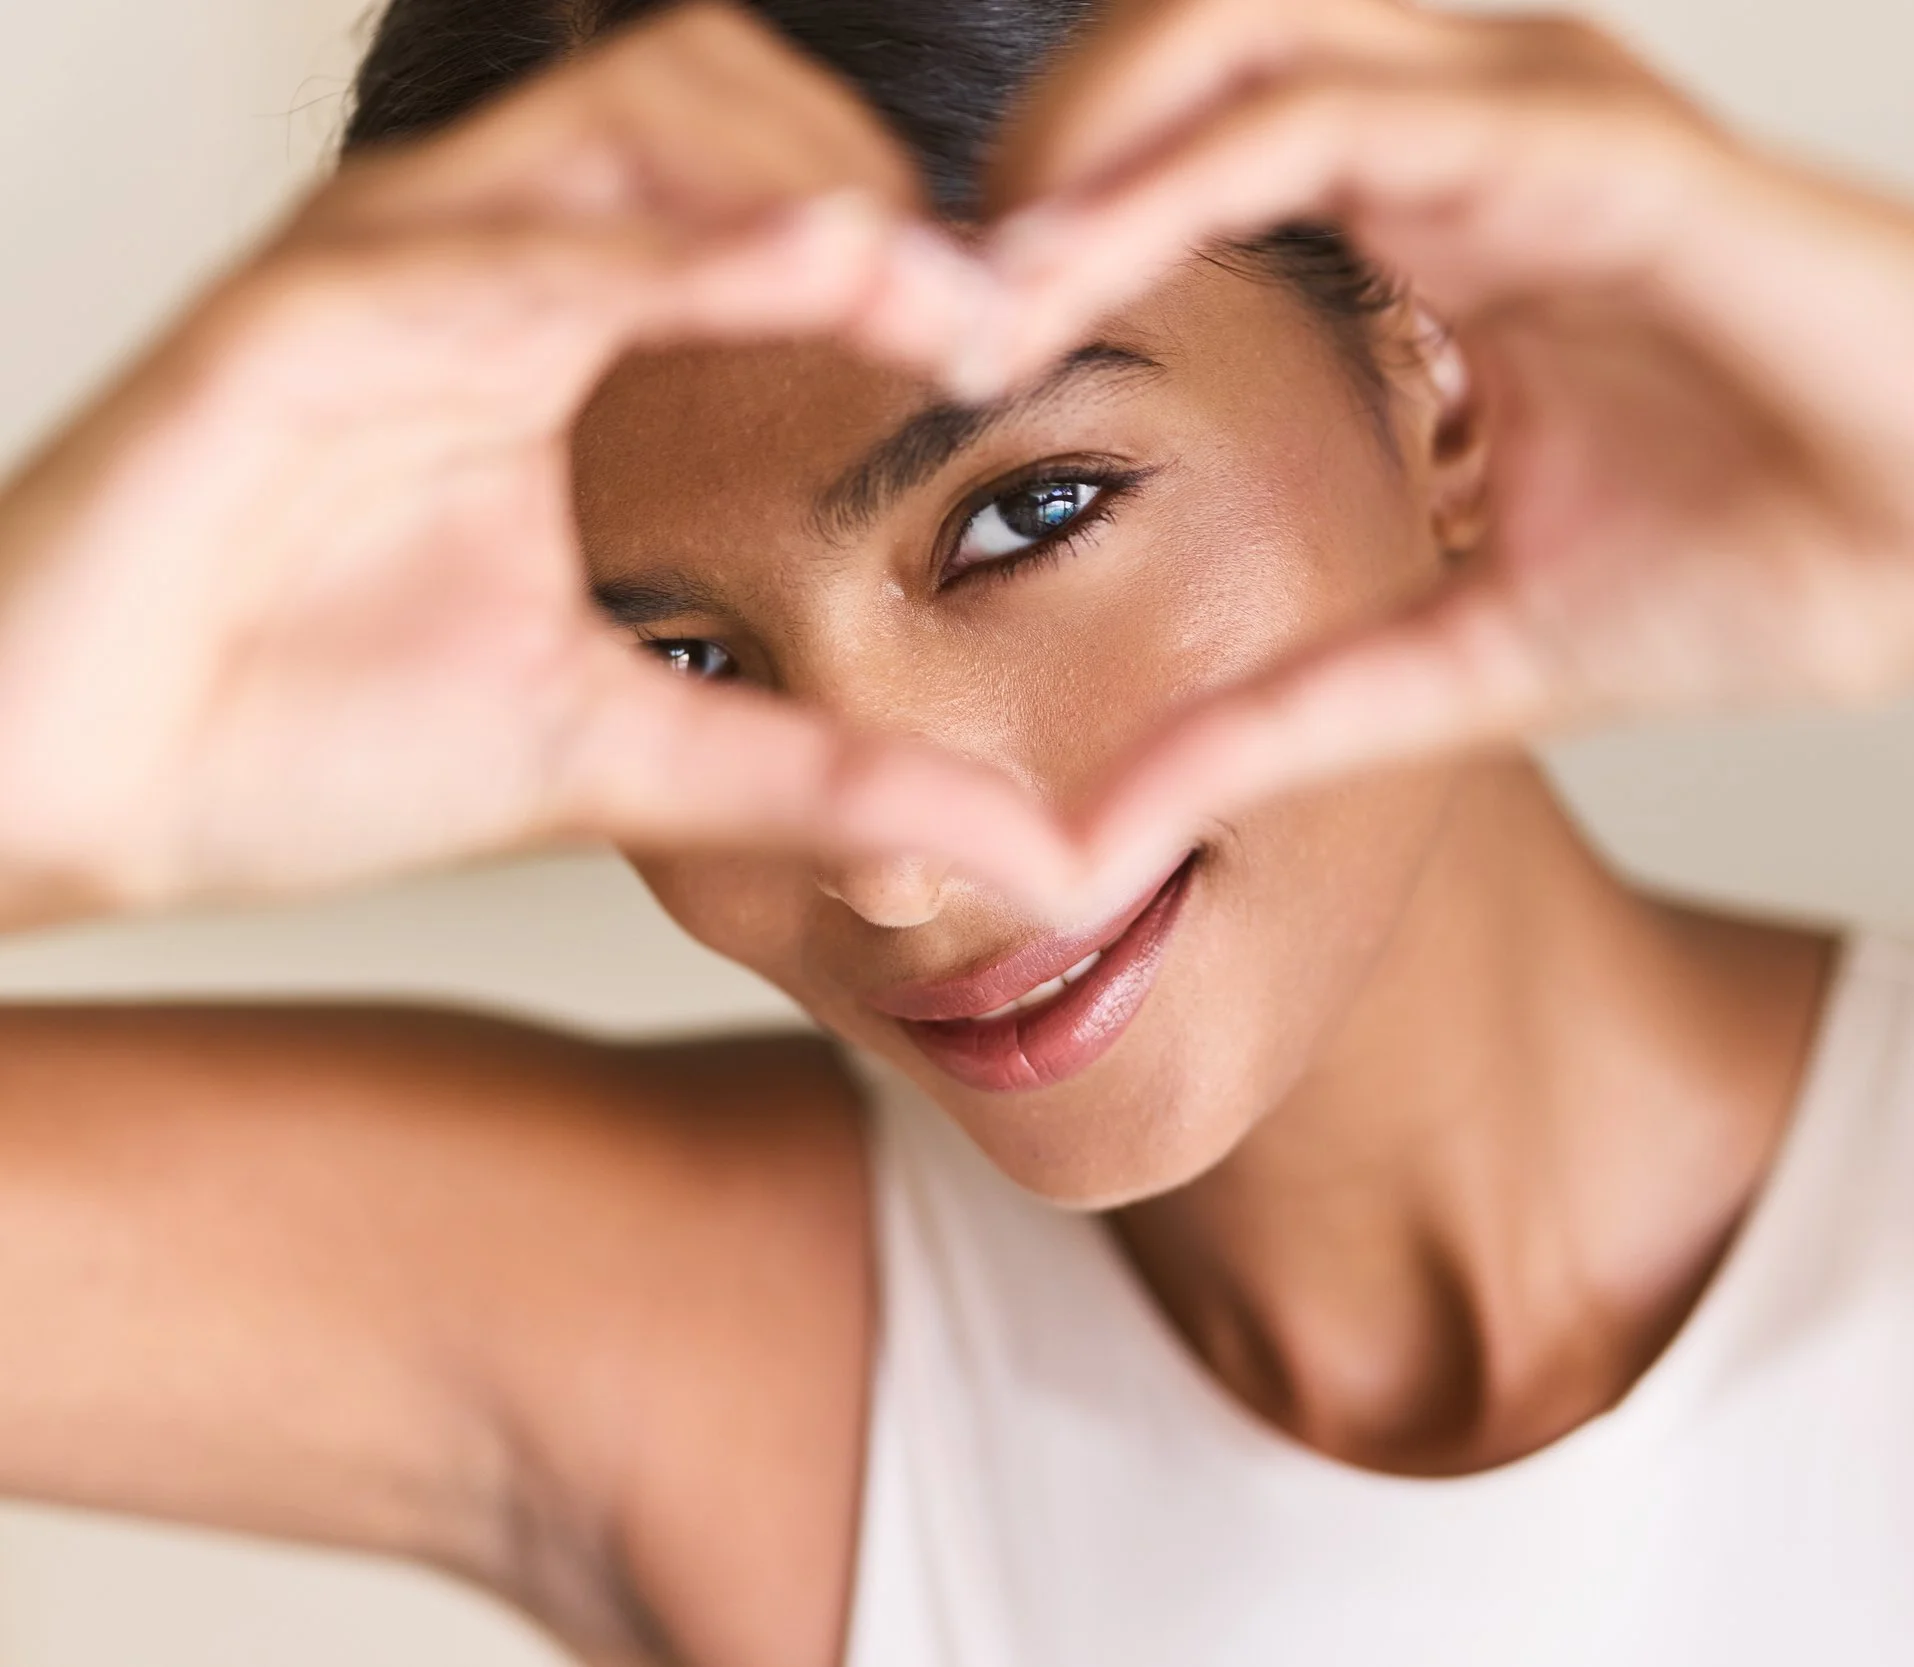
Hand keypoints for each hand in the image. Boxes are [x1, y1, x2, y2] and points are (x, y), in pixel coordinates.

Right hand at [0, 4, 1069, 927]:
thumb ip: (822, 776)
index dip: (912, 241)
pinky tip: (824, 273)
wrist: (71, 804)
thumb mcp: (626, 752)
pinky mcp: (287, 320)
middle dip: (882, 177)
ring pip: (627, 112)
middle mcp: (468, 260)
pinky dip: (670, 243)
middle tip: (1011, 303)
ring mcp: (376, 269)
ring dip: (807, 182)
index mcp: (544, 321)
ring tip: (950, 295)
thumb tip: (1034, 861)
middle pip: (713, 87)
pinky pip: (507, 242)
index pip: (760, 187)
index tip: (1035, 335)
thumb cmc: (303, 744)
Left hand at [968, 0, 1913, 889]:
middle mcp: (1476, 143)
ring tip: (960, 289)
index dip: (1052, 249)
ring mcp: (1534, 124)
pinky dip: (1177, 172)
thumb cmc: (1807, 567)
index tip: (942, 375)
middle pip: (1180, 64)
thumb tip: (1106, 830)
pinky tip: (1067, 268)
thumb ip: (1286, 722)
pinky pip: (1333, 113)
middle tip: (913, 312)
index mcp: (1454, 234)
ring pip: (1230, 38)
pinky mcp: (1596, 148)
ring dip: (1066, 147)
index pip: (1196, 167)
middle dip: (1025, 167)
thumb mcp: (1474, 661)